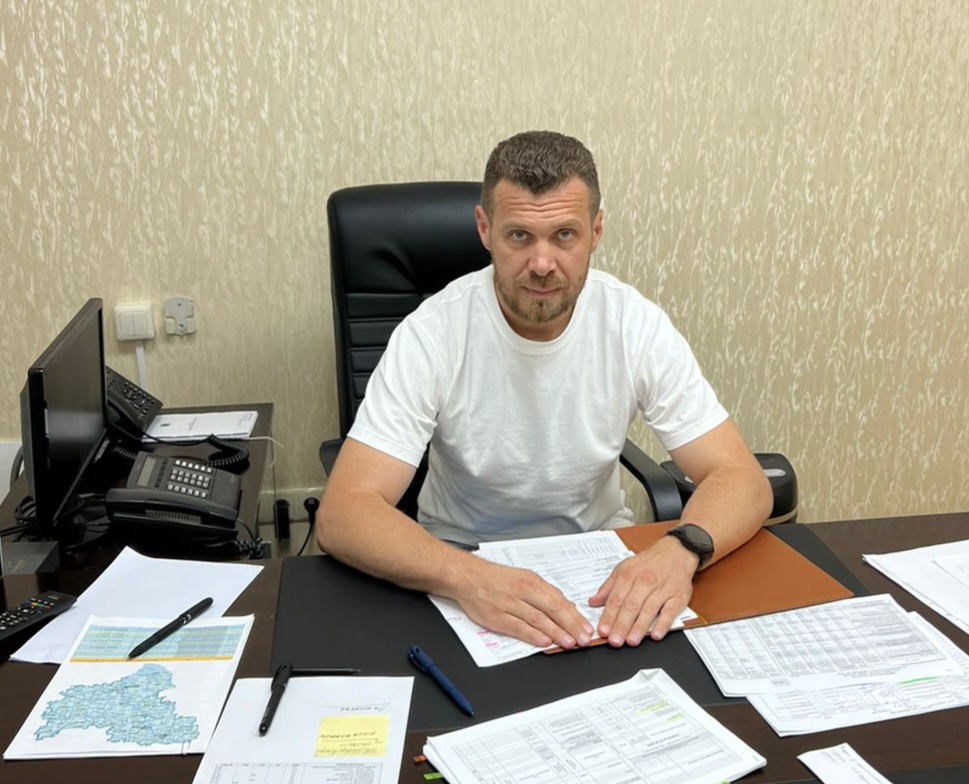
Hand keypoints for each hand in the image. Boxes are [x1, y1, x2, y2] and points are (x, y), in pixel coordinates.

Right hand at [454, 560, 594, 649]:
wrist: (468, 577)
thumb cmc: (497, 578)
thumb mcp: (525, 578)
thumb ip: (545, 593)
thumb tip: (567, 608)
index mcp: (532, 582)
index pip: (559, 600)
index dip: (575, 616)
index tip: (587, 628)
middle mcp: (523, 592)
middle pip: (552, 609)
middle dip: (571, 626)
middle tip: (584, 639)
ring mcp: (509, 605)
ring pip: (538, 620)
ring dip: (556, 632)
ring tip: (570, 643)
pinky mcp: (496, 617)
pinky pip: (517, 627)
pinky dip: (532, 635)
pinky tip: (544, 642)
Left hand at [588, 536, 697, 646]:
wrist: (676, 553)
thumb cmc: (648, 563)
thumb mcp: (624, 568)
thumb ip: (608, 587)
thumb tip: (593, 601)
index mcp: (629, 575)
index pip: (616, 599)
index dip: (608, 616)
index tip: (603, 630)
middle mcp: (645, 581)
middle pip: (631, 606)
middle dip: (621, 625)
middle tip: (615, 641)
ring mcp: (663, 589)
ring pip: (649, 610)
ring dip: (639, 627)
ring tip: (631, 641)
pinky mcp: (678, 596)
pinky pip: (670, 612)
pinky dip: (663, 624)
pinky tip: (655, 634)